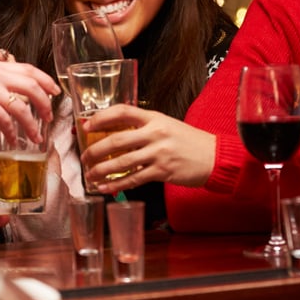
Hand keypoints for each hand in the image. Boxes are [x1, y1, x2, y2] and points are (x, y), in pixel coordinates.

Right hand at [0, 48, 59, 142]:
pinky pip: (6, 119)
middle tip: (49, 115)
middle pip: (31, 84)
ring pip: (22, 105)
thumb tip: (4, 88)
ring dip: (32, 123)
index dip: (45, 79)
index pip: (28, 68)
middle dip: (45, 102)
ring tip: (35, 136)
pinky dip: (12, 131)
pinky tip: (12, 139)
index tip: (55, 90)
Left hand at [80, 105, 216, 190]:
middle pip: (116, 140)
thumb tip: (114, 134)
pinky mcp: (162, 171)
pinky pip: (133, 179)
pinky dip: (116, 185)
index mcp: (154, 117)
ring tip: (90, 175)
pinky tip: (105, 188)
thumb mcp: (166, 125)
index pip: (122, 111)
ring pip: (121, 162)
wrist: (215, 157)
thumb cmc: (189, 141)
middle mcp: (154, 133)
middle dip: (94, 151)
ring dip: (101, 171)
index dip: (100, 118)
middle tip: (84, 157)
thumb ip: (143, 127)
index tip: (86, 126)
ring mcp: (158, 153)